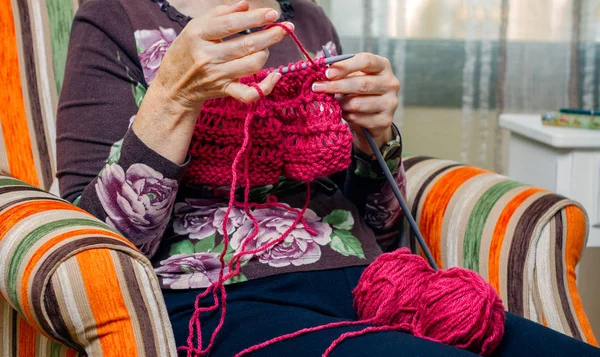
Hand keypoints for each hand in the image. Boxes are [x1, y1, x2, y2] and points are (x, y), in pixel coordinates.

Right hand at [133, 1, 292, 163]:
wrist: (173, 86)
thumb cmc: (187, 51)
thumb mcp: (196, 27)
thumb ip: (220, 13)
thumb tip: (246, 5)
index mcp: (198, 35)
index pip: (231, 24)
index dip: (255, 18)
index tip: (272, 13)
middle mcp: (207, 57)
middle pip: (246, 45)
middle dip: (270, 35)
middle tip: (285, 27)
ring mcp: (216, 76)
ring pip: (252, 65)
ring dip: (265, 53)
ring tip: (265, 47)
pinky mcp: (224, 91)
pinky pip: (249, 94)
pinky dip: (266, 87)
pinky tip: (275, 76)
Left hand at [311, 53, 400, 154]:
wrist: (372, 115)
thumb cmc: (359, 90)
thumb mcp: (352, 76)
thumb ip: (340, 71)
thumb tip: (322, 69)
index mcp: (383, 66)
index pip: (366, 61)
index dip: (346, 66)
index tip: (327, 73)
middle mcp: (391, 83)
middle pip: (361, 84)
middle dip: (336, 86)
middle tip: (317, 88)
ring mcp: (390, 103)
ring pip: (358, 104)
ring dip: (341, 104)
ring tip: (334, 103)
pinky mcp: (385, 120)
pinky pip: (359, 118)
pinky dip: (347, 116)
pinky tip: (344, 113)